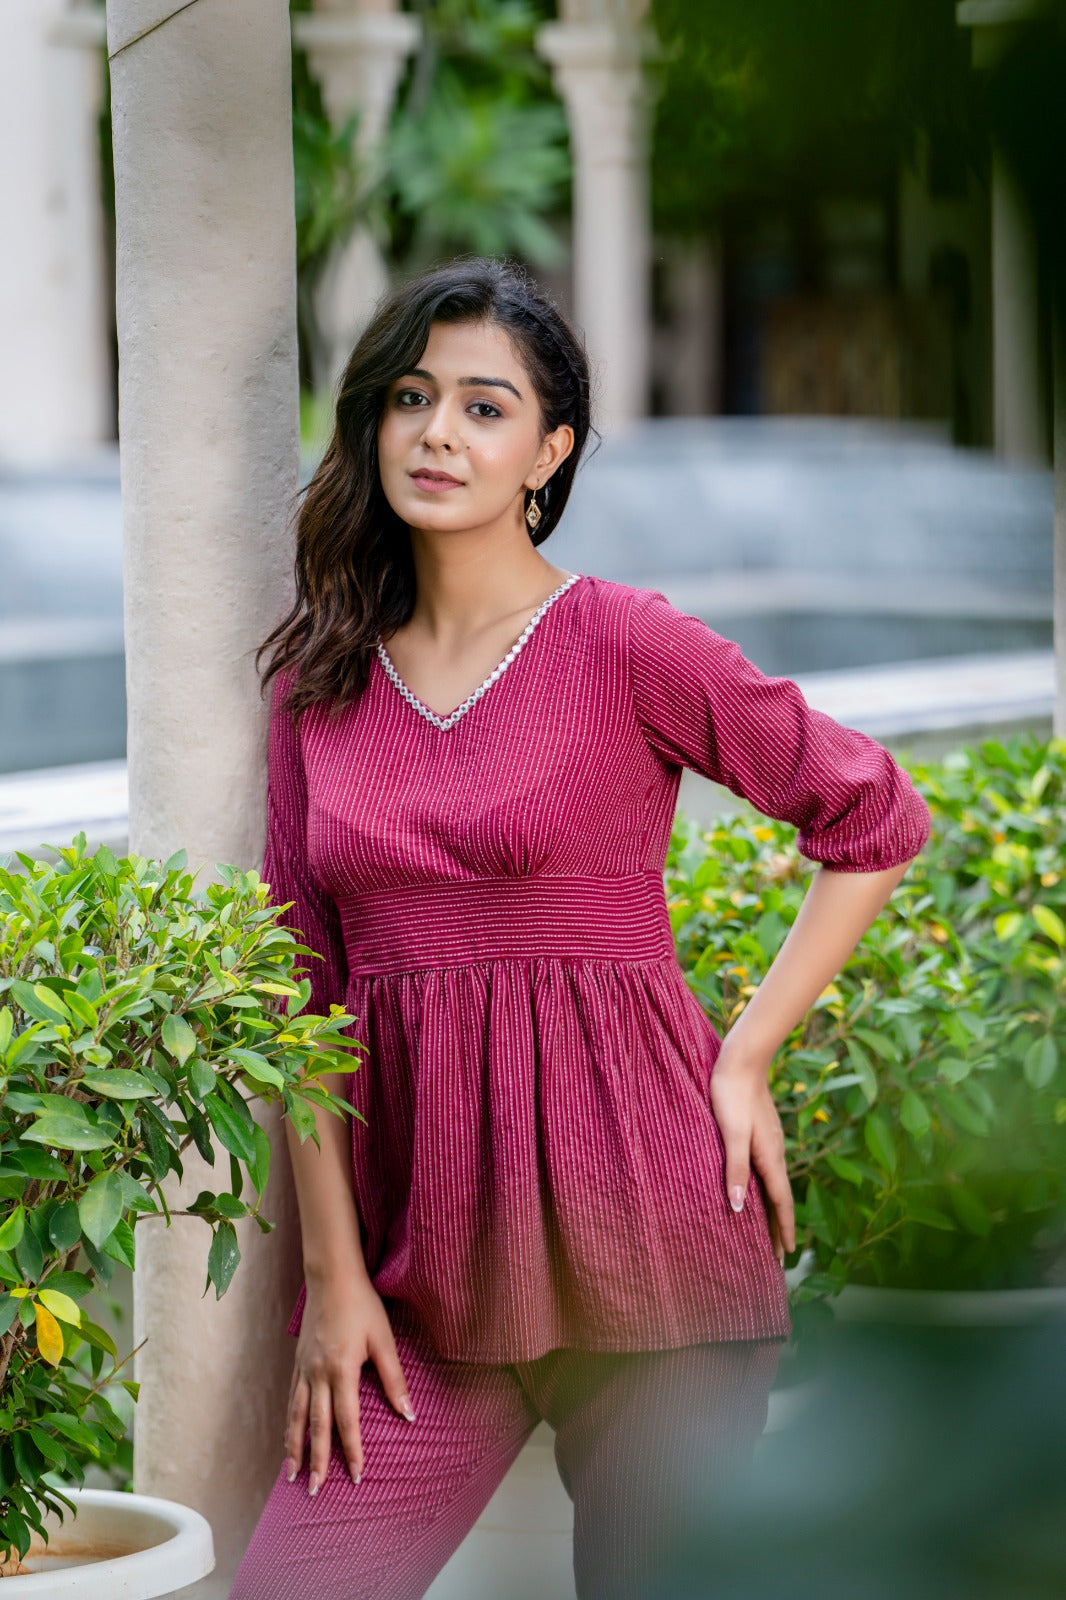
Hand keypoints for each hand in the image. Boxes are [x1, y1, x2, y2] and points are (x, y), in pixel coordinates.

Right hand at [282, 1271, 414, 1493]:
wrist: (331, 1277)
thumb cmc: (362, 1306)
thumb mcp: (383, 1339)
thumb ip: (394, 1378)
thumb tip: (408, 1413)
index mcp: (342, 1370)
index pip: (347, 1420)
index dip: (352, 1450)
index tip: (356, 1476)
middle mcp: (317, 1374)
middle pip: (317, 1426)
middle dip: (317, 1460)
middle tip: (315, 1490)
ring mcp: (303, 1368)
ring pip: (297, 1416)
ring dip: (294, 1447)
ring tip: (293, 1474)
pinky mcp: (297, 1362)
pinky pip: (291, 1399)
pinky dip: (289, 1422)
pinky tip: (288, 1436)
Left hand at [708, 1049, 794, 1267]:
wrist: (742, 1061)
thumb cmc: (732, 1096)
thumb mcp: (731, 1134)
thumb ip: (735, 1169)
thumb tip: (737, 1208)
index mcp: (769, 1157)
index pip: (780, 1203)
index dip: (783, 1230)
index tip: (786, 1256)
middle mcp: (775, 1153)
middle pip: (780, 1199)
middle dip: (780, 1227)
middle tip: (778, 1257)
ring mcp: (770, 1143)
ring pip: (775, 1185)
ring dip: (774, 1210)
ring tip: (770, 1230)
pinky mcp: (762, 1133)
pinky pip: (769, 1171)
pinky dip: (767, 1190)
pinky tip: (757, 1189)